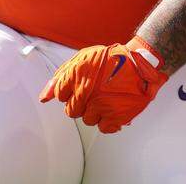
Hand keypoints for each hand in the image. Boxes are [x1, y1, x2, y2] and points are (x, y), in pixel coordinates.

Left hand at [39, 36, 168, 132]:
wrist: (141, 62)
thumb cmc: (112, 59)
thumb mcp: (82, 59)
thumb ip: (61, 77)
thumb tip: (44, 98)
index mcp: (76, 74)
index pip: (61, 95)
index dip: (70, 90)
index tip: (81, 85)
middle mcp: (87, 91)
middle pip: (72, 111)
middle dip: (81, 103)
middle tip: (94, 93)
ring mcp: (101, 105)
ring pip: (87, 120)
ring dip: (95, 112)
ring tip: (106, 98)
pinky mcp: (116, 116)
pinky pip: (104, 127)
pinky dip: (108, 120)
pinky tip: (114, 107)